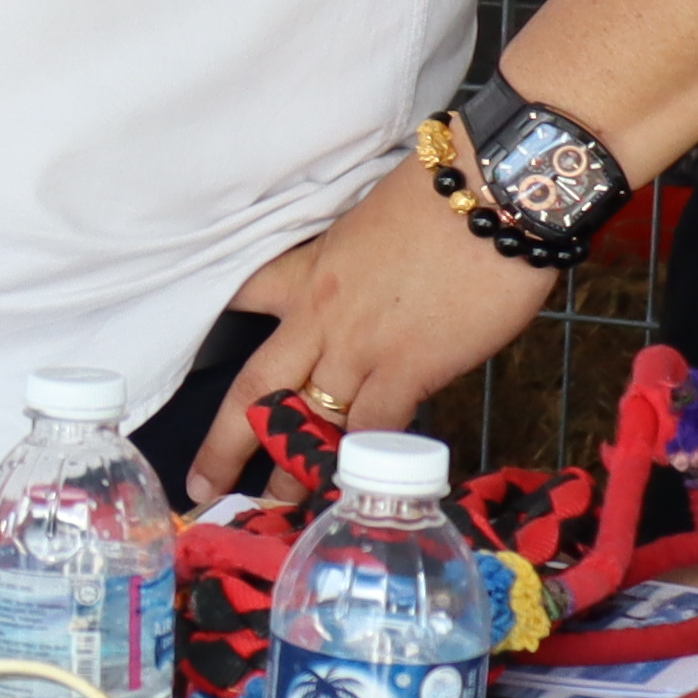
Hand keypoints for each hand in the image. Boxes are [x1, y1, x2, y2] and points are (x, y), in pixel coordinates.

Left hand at [192, 165, 561, 504]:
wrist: (493, 192)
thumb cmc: (447, 195)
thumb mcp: (376, 222)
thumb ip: (363, 266)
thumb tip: (381, 293)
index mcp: (309, 271)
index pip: (248, 297)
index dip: (224, 326)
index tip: (204, 359)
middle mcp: (319, 316)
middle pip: (255, 387)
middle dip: (226, 442)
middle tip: (203, 484)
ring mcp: (359, 345)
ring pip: (309, 420)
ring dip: (293, 468)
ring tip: (278, 505)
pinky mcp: (409, 368)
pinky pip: (372, 429)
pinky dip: (361, 462)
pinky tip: (352, 490)